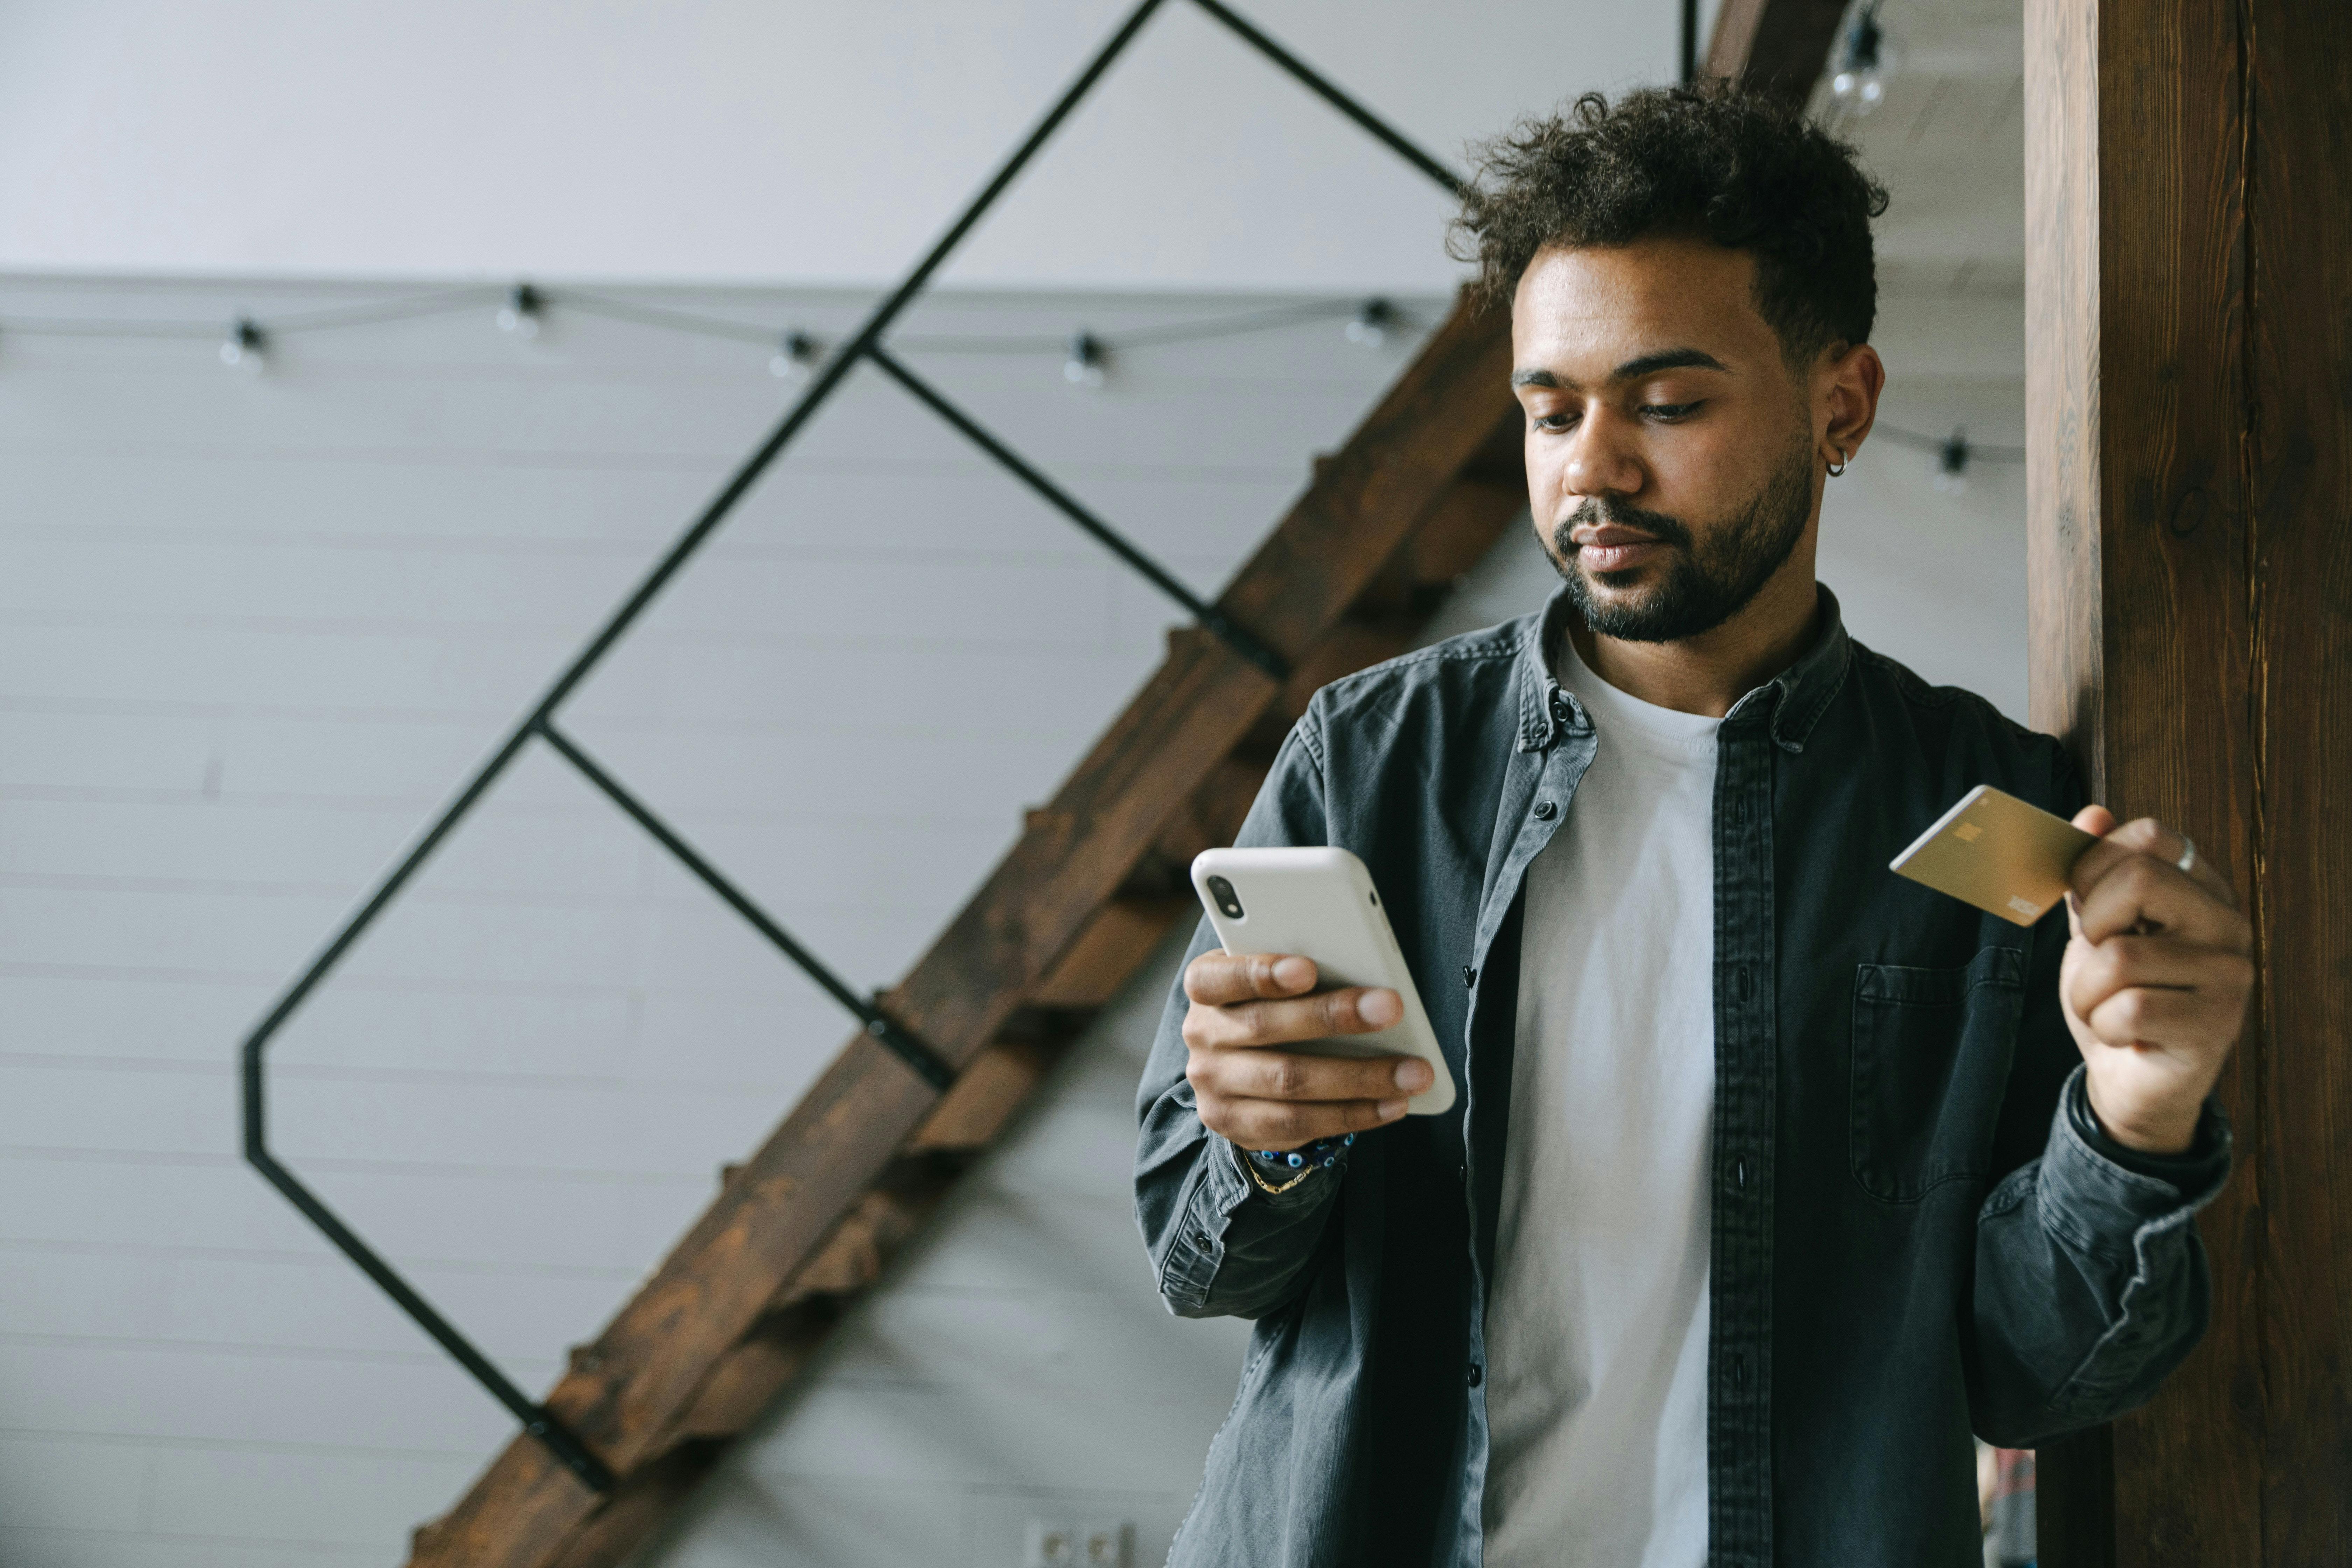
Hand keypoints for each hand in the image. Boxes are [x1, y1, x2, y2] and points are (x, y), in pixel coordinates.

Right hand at [1181, 950, 1430, 1151]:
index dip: (1260, 974)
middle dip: (1332, 1017)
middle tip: (1390, 1009)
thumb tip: (1364, 973)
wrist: (1236, 1066)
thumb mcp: (1271, 979)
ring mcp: (1215, 1085)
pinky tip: (1392, 1104)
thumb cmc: (1270, 1004)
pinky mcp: (1237, 1125)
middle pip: (1265, 1027)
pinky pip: (1299, 1124)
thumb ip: (1300, 973)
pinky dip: (1353, 1114)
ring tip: (1412, 1072)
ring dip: (1359, 1077)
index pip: (1219, 978)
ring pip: (1289, 1083)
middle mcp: (1202, 1036)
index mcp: (1206, 988)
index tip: (1308, 969)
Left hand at [2060, 806, 2253, 1153]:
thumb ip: (2091, 875)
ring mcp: (2230, 974)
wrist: (2128, 1077)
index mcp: (2200, 888)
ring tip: (2107, 1006)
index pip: (2150, 836)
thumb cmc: (2114, 995)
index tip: (2087, 903)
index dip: (2096, 865)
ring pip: (2120, 956)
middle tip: (2099, 958)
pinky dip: (2104, 1024)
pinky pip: (2129, 1008)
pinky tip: (2125, 1034)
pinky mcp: (2216, 1023)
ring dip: (2088, 991)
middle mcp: (2227, 923)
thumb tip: (2091, 814)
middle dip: (2091, 926)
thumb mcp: (2095, 928)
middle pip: (2138, 880)